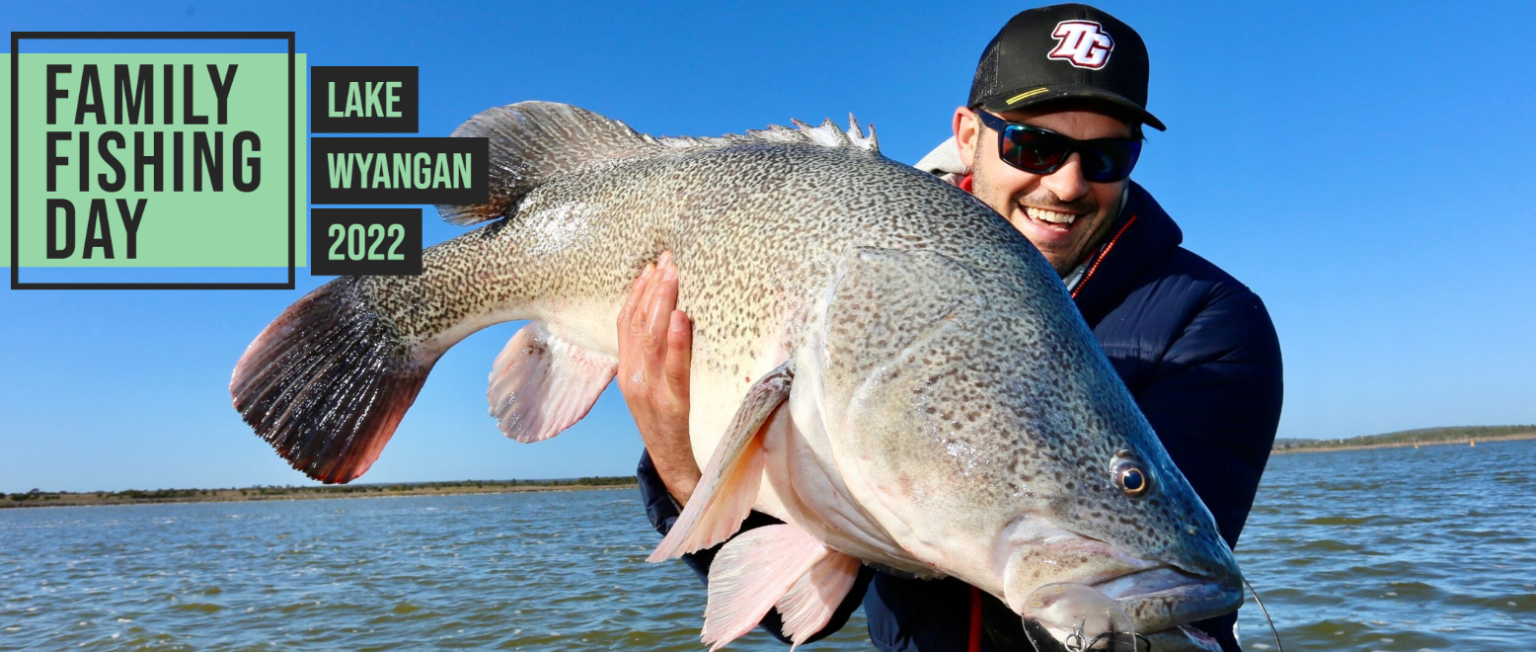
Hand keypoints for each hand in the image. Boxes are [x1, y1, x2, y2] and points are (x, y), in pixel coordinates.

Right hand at [617, 252, 700, 505]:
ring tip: (673, 274)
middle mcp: (633, 376)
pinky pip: (674, 368)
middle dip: (652, 288)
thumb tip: (675, 313)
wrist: (672, 465)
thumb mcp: (655, 383)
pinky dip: (678, 340)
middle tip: (667, 259)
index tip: (651, 265)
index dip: (637, 292)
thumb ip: (659, 352)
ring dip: (662, 303)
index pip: (626, 322)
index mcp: (627, 370)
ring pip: (651, 339)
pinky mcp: (671, 404)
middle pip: (637, 324)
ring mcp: (650, 390)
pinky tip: (684, 317)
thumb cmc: (668, 421)